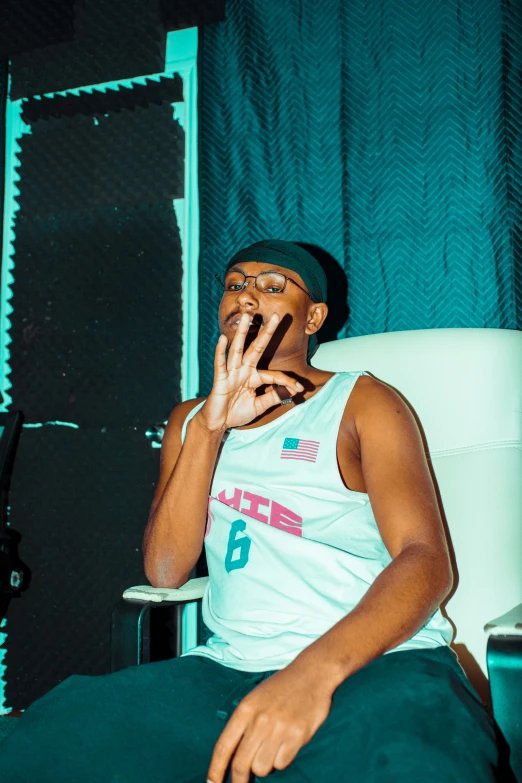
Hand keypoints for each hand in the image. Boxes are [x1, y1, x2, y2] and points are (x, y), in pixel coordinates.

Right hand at [198, 312, 303, 431]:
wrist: (219, 422)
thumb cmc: (237, 412)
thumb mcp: (259, 406)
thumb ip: (273, 398)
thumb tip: (290, 391)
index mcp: (254, 377)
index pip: (274, 375)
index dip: (287, 381)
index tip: (299, 389)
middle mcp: (244, 370)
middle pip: (257, 348)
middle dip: (266, 333)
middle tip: (277, 316)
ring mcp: (231, 373)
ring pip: (238, 349)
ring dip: (242, 333)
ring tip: (247, 316)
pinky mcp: (220, 379)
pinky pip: (220, 363)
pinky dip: (220, 351)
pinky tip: (222, 338)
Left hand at [207, 661, 333, 782]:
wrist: (312, 673)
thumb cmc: (280, 688)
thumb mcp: (255, 699)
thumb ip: (243, 725)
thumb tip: (233, 759)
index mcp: (245, 709)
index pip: (223, 747)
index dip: (215, 770)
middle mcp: (259, 720)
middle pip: (241, 765)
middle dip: (239, 780)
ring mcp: (279, 729)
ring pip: (262, 768)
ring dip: (265, 765)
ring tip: (272, 748)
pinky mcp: (297, 736)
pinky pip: (282, 763)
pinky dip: (282, 759)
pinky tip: (287, 742)